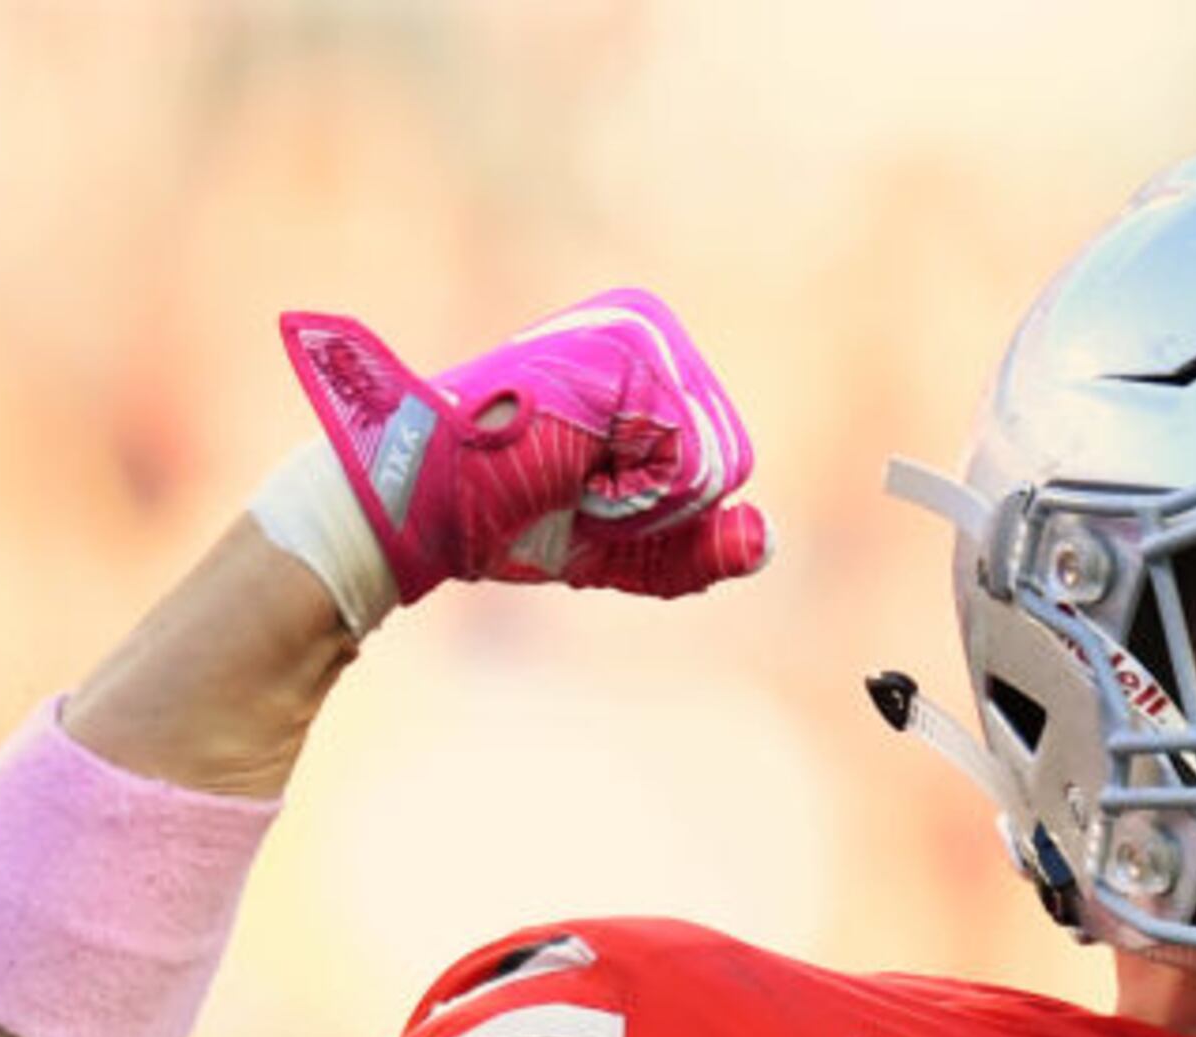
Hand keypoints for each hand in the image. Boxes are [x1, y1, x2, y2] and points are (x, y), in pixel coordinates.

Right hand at [277, 289, 768, 610]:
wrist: (427, 505)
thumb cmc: (511, 515)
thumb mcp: (625, 546)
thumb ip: (701, 549)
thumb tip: (768, 539)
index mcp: (651, 358)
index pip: (721, 467)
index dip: (660, 510)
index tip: (581, 487)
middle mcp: (650, 328)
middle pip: (728, 466)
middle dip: (655, 509)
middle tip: (571, 483)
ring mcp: (638, 335)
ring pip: (710, 469)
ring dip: (638, 505)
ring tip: (566, 472)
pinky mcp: (625, 359)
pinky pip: (685, 469)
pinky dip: (630, 499)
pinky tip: (568, 469)